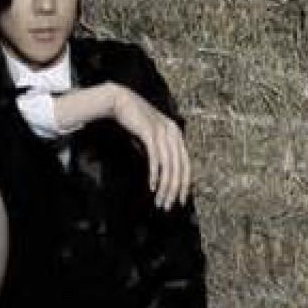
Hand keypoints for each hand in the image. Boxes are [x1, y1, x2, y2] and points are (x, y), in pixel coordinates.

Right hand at [111, 84, 189, 208]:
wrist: (120, 101)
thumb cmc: (134, 121)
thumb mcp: (152, 135)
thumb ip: (161, 149)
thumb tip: (163, 172)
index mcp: (177, 135)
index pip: (187, 166)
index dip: (184, 185)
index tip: (179, 201)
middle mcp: (174, 133)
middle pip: (179, 169)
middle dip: (174, 190)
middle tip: (167, 205)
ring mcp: (163, 132)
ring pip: (169, 166)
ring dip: (164, 186)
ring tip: (159, 200)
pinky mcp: (150, 132)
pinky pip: (156, 158)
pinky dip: (155, 174)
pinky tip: (152, 186)